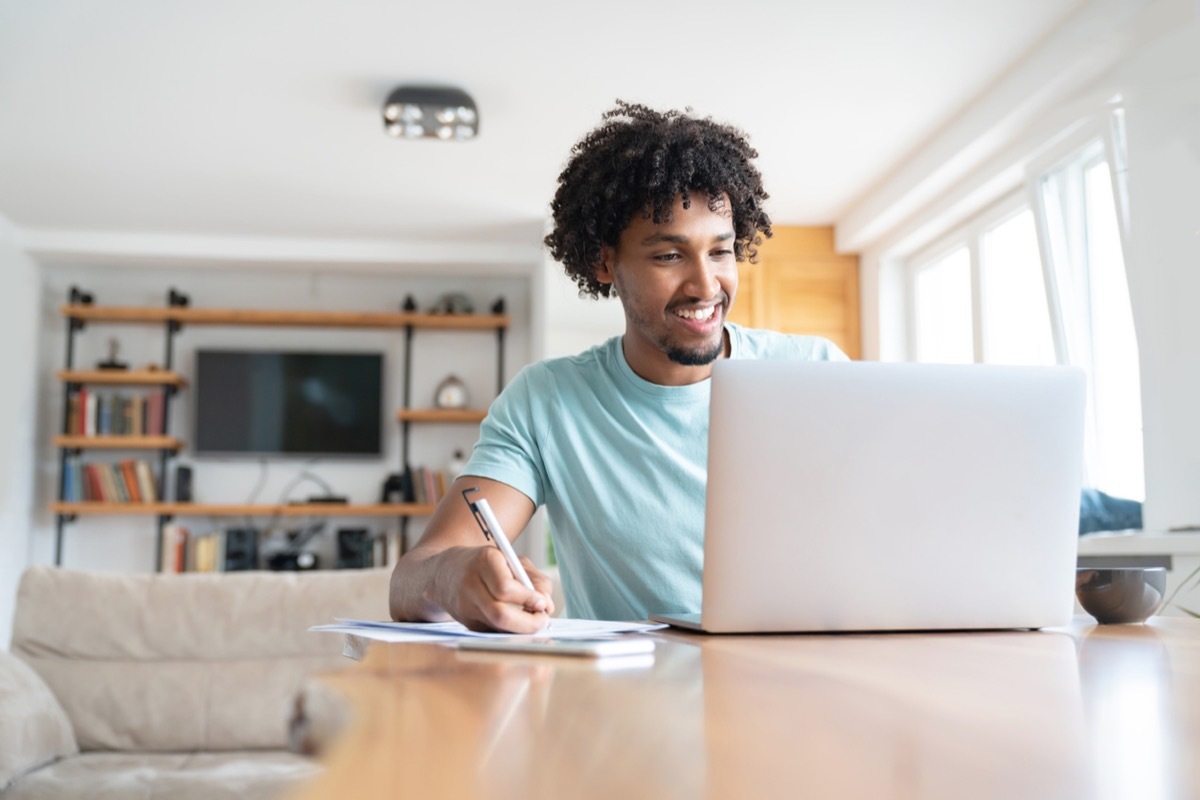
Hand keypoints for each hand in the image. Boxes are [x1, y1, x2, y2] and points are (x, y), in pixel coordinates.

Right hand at [436, 545, 555, 632]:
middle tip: (543, 620)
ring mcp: (464, 607)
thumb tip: (547, 605)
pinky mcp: (465, 623)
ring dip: (521, 629)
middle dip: (528, 623)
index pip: (506, 588)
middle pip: (500, 615)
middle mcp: (470, 585)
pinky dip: (510, 629)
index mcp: (484, 561)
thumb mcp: (511, 559)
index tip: (542, 603)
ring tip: (533, 620)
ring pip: (497, 627)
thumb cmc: (485, 563)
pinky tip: (516, 621)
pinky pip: (494, 631)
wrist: (442, 572)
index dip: (528, 599)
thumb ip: (534, 579)